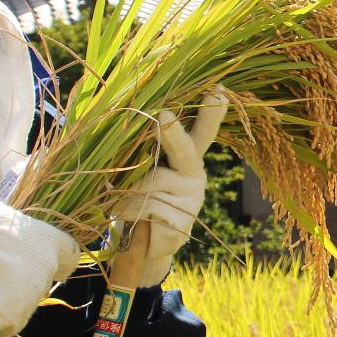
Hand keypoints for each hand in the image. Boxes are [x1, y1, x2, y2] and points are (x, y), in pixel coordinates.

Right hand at [0, 191, 80, 336]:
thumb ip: (8, 231)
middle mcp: (46, 270)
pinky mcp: (10, 318)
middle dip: (17, 285)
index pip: (69, 256)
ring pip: (17, 308)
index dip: (57, 262)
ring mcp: (29, 297)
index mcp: (47, 240)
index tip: (50, 267)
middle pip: (37, 286)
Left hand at [107, 91, 227, 289]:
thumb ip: (138, 151)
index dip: (212, 113)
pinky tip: (130, 218)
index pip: (203, 131)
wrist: (141, 245)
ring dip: (127, 192)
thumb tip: (117, 123)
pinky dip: (129, 210)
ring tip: (121, 203)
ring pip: (152, 182)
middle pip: (185, 148)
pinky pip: (149, 206)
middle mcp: (195, 172)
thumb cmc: (136, 197)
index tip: (220, 92)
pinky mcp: (183, 220)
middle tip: (161, 116)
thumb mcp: (138, 171)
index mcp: (186, 156)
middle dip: (171, 132)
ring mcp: (193, 197)